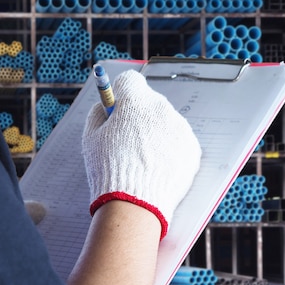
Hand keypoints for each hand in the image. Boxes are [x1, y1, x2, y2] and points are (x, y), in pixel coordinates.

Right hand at [81, 70, 200, 238]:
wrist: (136, 203)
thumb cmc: (109, 169)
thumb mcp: (91, 138)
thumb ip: (98, 114)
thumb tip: (105, 105)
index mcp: (136, 101)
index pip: (130, 80)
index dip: (121, 92)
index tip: (117, 105)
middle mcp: (162, 109)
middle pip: (150, 102)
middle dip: (139, 115)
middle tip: (128, 138)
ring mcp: (181, 128)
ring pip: (166, 122)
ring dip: (156, 133)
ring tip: (142, 159)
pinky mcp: (193, 148)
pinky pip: (178, 141)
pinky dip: (169, 150)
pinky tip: (157, 167)